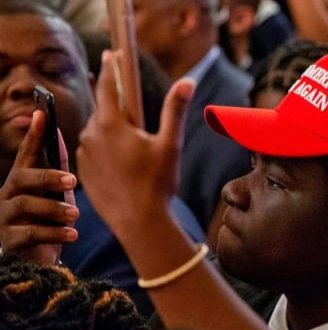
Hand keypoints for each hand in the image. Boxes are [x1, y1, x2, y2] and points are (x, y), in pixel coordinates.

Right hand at [0, 110, 78, 264]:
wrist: (36, 262)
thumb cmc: (47, 224)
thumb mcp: (57, 197)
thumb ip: (58, 172)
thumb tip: (62, 137)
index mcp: (21, 182)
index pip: (26, 155)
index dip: (34, 136)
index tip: (42, 115)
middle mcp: (7, 196)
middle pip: (21, 178)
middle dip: (47, 176)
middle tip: (73, 180)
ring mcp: (4, 218)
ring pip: (24, 204)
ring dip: (53, 208)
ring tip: (75, 215)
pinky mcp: (8, 241)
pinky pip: (29, 233)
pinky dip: (53, 232)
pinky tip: (72, 234)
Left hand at [76, 50, 193, 236]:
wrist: (139, 222)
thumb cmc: (157, 183)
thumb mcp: (171, 144)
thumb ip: (175, 110)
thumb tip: (188, 82)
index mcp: (111, 124)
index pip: (108, 86)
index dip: (110, 67)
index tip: (110, 54)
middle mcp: (91, 134)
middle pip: (102, 110)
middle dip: (114, 105)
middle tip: (129, 107)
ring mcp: (84, 154)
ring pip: (97, 132)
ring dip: (111, 131)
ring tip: (132, 145)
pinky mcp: (83, 172)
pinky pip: (93, 152)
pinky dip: (105, 151)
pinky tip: (123, 164)